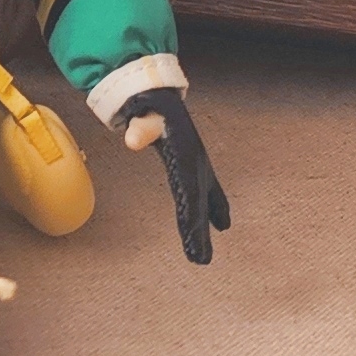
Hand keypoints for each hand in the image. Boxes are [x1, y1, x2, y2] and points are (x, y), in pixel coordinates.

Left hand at [112, 86, 230, 263]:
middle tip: (201, 260)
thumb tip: (132, 139)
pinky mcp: (194, 166)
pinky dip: (215, 211)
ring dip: (206, 227)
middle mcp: (197, 163)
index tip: (190, 237)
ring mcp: (198, 165)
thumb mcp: (144, 114)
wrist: (161, 94)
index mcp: (187, 155)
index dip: (192, 216)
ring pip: (206, 201)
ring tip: (204, 255)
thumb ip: (140, 127)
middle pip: (200, 203)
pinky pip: (207, 193)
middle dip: (201, 232)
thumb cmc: (151, 106)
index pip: (190, 192)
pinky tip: (222, 225)